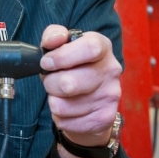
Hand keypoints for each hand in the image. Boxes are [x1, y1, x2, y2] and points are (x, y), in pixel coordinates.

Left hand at [40, 25, 121, 157]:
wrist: (91, 98)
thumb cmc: (73, 67)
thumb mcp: (63, 45)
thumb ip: (54, 35)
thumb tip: (52, 40)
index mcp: (102, 47)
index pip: (90, 48)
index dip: (62, 56)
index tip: (46, 62)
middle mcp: (111, 71)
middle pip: (69, 84)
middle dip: (49, 83)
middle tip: (51, 81)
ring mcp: (110, 96)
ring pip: (62, 106)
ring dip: (54, 101)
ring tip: (61, 95)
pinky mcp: (104, 118)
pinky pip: (65, 121)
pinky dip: (59, 117)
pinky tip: (69, 109)